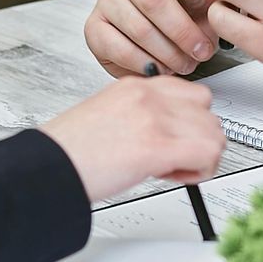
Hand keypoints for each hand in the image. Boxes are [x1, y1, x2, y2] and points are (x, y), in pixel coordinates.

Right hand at [40, 76, 227, 203]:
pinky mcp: (158, 146)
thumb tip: (173, 133)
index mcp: (136, 85)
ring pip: (214, 134)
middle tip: (174, 159)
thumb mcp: (109, 114)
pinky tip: (173, 176)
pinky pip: (208, 155)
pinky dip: (200, 172)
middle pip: (209, 113)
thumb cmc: (71, 150)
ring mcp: (155, 118)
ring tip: (171, 169)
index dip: (189, 123)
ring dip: (200, 157)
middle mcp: (149, 96)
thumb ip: (143, 115)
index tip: (175, 141)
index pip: (191, 93)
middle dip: (198, 141)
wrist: (48, 168)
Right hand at [84, 0, 262, 79]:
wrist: (166, 38)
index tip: (207, 8)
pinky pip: (116, 46)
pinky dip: (144, 62)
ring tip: (188, 63)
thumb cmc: (194, 9)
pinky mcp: (94, 27)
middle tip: (204, 51)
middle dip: (183, 30)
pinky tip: (161, 68)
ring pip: (137, 25)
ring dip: (167, 51)